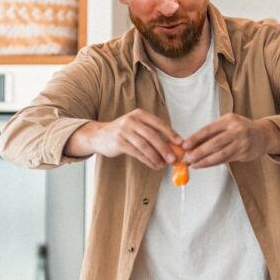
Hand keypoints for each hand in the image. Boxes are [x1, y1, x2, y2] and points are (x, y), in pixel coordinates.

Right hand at [67, 108, 181, 169]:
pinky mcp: (119, 142)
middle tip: (173, 158)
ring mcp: (124, 131)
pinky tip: (153, 165)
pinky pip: (136, 153)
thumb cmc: (123, 132)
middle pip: (152, 135)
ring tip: (163, 165)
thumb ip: (152, 133)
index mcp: (140, 114)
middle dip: (165, 148)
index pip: (159, 123)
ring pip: (144, 145)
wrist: (100, 135)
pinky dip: (147, 160)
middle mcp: (132, 120)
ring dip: (156, 156)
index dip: (171, 133)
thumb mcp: (137, 127)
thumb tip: (172, 146)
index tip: (180, 143)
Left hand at [182, 114, 279, 167]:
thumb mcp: (227, 124)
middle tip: (188, 158)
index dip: (196, 138)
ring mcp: (241, 142)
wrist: (263, 135)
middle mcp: (236, 130)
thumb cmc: (240, 128)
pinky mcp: (244, 153)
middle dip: (199, 152)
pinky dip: (213, 163)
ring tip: (194, 164)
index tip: (185, 145)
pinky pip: (226, 159)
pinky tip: (204, 165)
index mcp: (229, 120)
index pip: (209, 129)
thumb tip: (191, 144)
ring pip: (220, 154)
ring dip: (205, 160)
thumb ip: (212, 132)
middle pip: (214, 143)